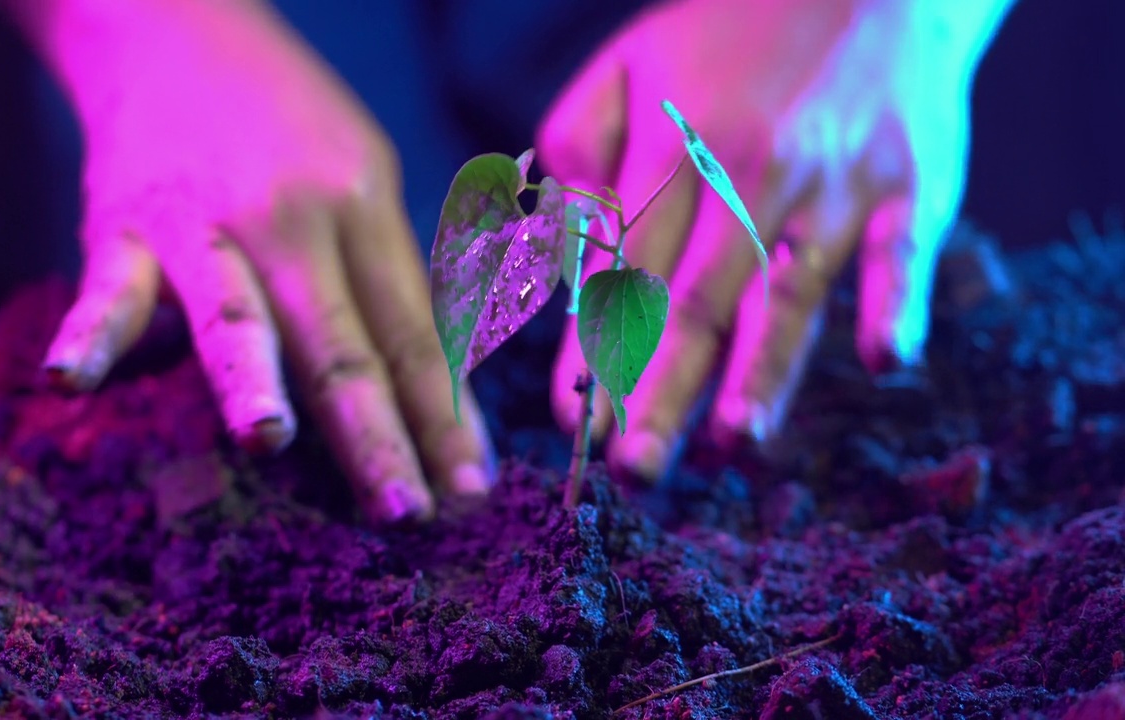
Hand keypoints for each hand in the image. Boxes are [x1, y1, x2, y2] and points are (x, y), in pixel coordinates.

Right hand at [13, 0, 493, 521]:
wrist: (173, 31)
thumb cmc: (287, 125)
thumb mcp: (361, 180)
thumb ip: (384, 280)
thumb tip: (435, 386)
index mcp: (362, 207)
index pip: (413, 333)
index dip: (445, 417)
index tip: (472, 491)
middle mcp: (291, 218)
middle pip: (340, 343)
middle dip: (378, 434)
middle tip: (409, 513)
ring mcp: (202, 225)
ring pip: (234, 315)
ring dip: (252, 380)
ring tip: (270, 439)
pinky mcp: (121, 229)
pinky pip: (106, 291)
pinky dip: (88, 335)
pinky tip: (71, 383)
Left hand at [537, 0, 997, 481]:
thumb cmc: (725, 38)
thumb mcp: (625, 69)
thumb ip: (579, 155)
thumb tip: (564, 259)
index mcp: (670, 143)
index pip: (622, 269)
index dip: (594, 351)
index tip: (572, 422)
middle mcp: (748, 169)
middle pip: (695, 298)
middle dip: (658, 389)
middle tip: (630, 468)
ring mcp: (834, 181)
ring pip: (790, 290)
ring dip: (762, 372)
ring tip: (732, 440)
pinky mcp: (910, 186)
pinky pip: (902, 254)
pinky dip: (895, 305)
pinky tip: (882, 360)